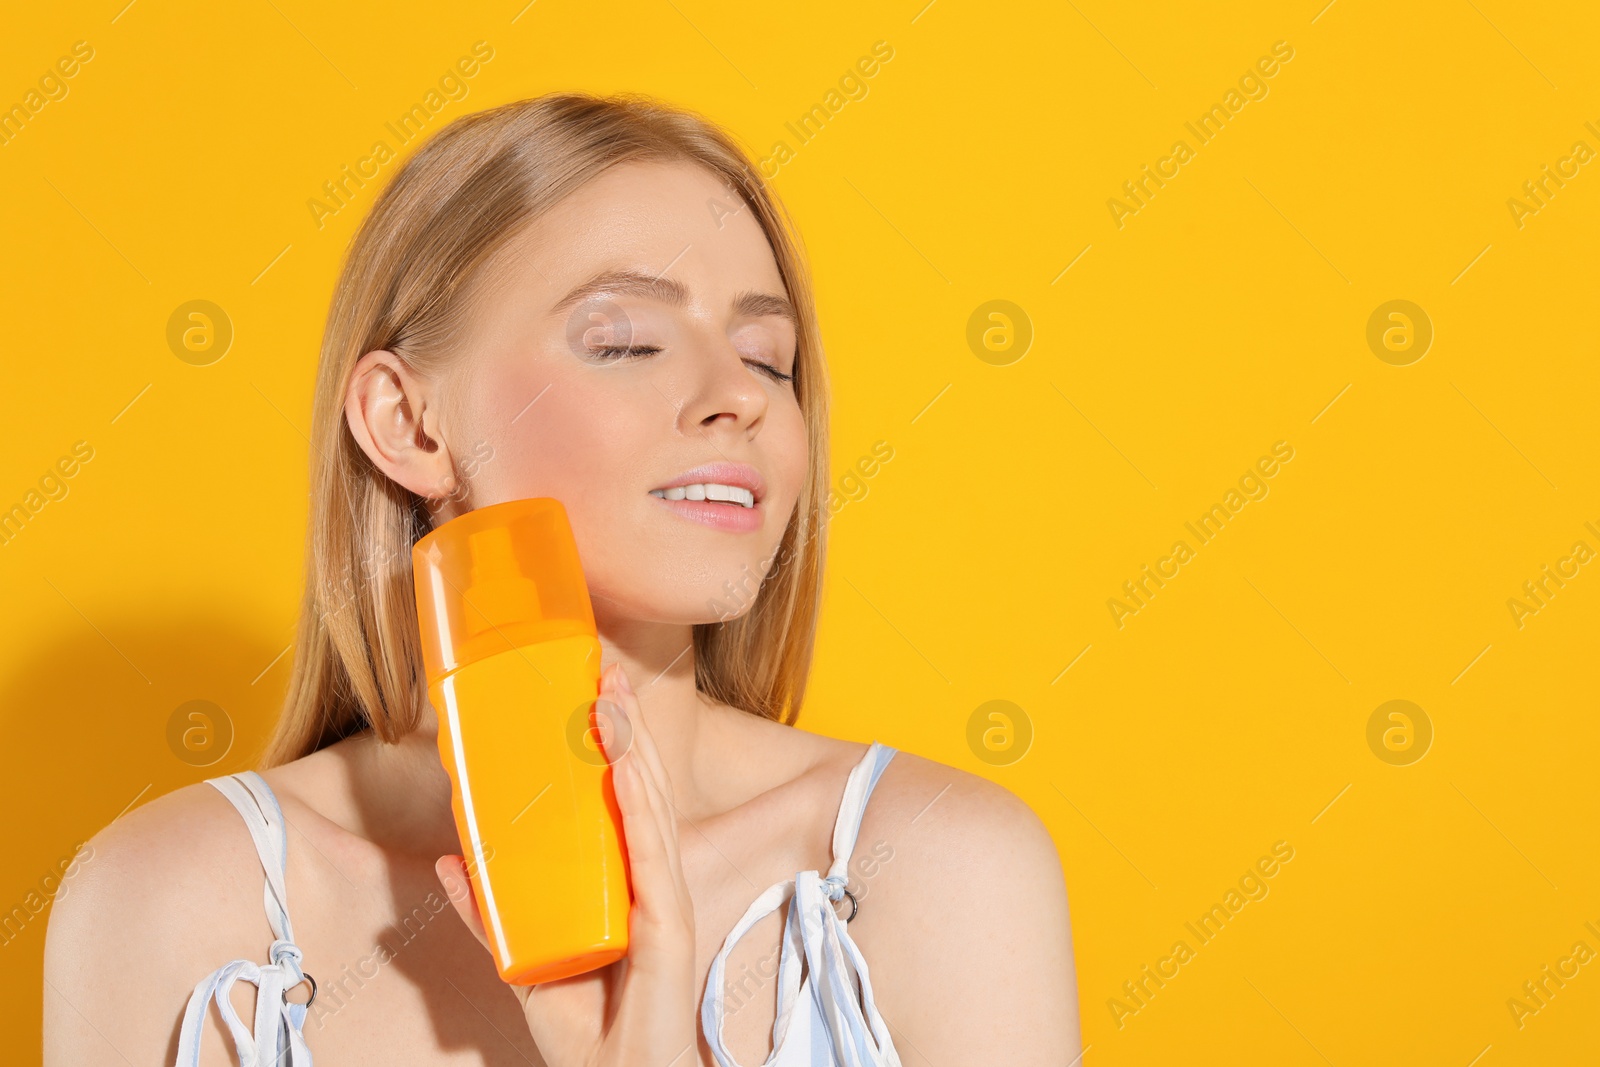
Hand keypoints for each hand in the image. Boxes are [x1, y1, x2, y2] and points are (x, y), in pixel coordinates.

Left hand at [435, 661, 698, 1066]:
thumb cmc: (587, 1032)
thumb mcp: (523, 963)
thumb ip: (489, 914)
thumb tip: (447, 860)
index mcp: (627, 884)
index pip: (624, 800)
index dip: (613, 746)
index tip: (594, 694)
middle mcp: (651, 882)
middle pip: (640, 790)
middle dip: (624, 728)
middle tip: (604, 673)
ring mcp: (663, 901)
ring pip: (649, 809)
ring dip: (630, 751)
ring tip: (609, 703)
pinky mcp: (668, 926)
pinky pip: (652, 856)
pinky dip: (640, 810)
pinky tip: (624, 772)